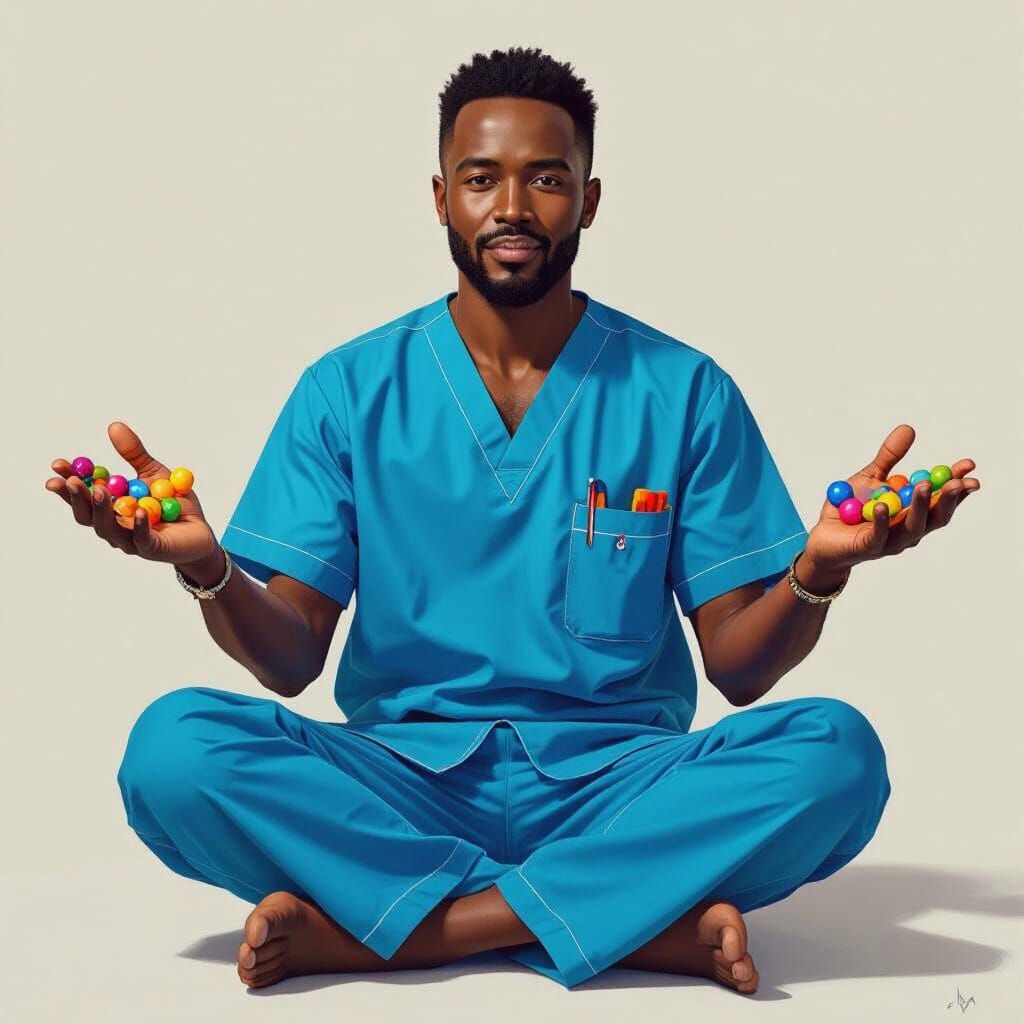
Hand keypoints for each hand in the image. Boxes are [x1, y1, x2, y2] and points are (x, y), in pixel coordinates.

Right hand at [45, 421, 219, 565]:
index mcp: (110, 506)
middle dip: (77, 497)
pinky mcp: (153, 549)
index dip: (67, 481)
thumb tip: (114, 426)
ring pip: (108, 528)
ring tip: (97, 491)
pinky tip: (139, 512)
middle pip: (87, 514)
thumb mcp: (153, 473)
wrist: (200, 531)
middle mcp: (113, 525)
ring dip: (101, 510)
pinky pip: (143, 539)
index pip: (82, 495)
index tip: (57, 464)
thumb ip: (134, 453)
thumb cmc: (173, 503)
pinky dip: (139, 526)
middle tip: (71, 481)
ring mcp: (130, 540)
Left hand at [804, 424, 980, 574]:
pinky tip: (883, 506)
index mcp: (913, 511)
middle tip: (956, 481)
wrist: (824, 537)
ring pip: (912, 527)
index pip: (941, 498)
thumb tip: (908, 428)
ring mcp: (891, 541)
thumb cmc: (851, 509)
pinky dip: (882, 521)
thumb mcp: (870, 477)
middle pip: (936, 516)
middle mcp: (909, 529)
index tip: (968, 465)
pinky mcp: (867, 548)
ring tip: (923, 486)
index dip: (957, 483)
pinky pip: (878, 535)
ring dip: (920, 507)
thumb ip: (889, 457)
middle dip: (947, 498)